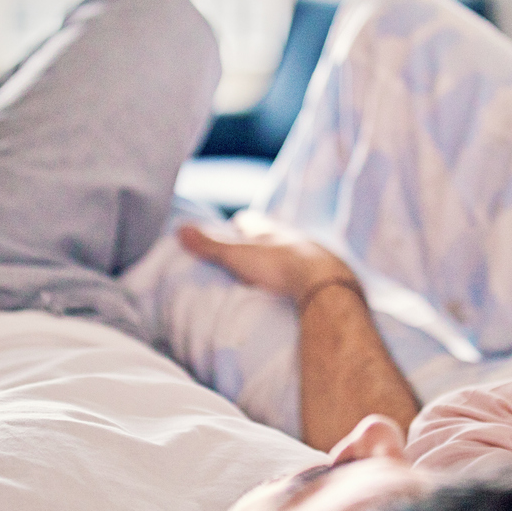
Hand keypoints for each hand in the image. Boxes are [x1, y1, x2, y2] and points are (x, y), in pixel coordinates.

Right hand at [176, 213, 356, 304]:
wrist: (326, 283)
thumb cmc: (279, 265)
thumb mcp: (238, 254)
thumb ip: (210, 244)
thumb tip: (180, 230)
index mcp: (271, 231)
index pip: (252, 221)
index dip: (242, 223)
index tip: (235, 225)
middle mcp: (294, 239)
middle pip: (275, 236)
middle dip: (265, 241)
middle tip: (254, 249)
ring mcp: (315, 257)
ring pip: (296, 252)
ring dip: (286, 259)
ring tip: (276, 272)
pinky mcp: (331, 278)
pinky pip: (313, 274)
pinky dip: (303, 278)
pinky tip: (300, 289)